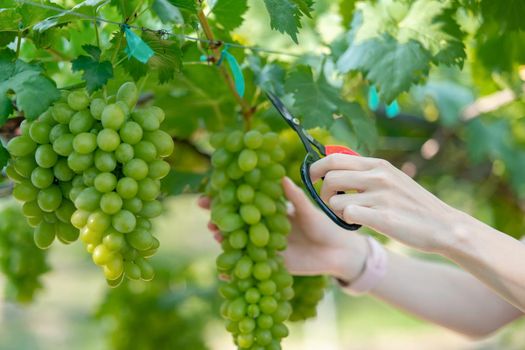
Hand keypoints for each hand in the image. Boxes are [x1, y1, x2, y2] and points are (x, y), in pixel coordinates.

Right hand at [197, 177, 367, 281]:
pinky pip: (250, 268)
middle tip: (210, 220)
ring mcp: (264, 247)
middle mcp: (263, 228)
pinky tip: (224, 275)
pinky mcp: (270, 265)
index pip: (243, 202)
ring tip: (217, 237)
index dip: (224, 199)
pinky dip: (236, 272)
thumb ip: (295, 198)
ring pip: (240, 244)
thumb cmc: (324, 225)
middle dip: (220, 221)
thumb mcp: (309, 211)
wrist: (338, 252)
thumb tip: (282, 178)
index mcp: (269, 211)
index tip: (206, 196)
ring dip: (226, 242)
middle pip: (236, 224)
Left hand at [310, 154, 462, 252]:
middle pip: (329, 178)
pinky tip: (359, 223)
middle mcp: (378, 177)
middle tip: (330, 203)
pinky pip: (347, 215)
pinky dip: (347, 221)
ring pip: (334, 200)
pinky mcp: (382, 218)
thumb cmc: (411, 204)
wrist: (444, 226)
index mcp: (378, 165)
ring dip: (335, 210)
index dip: (316, 169)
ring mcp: (380, 197)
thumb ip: (366, 171)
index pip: (334, 158)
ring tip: (349, 215)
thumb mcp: (391, 178)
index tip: (312, 179)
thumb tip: (334, 164)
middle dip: (322, 193)